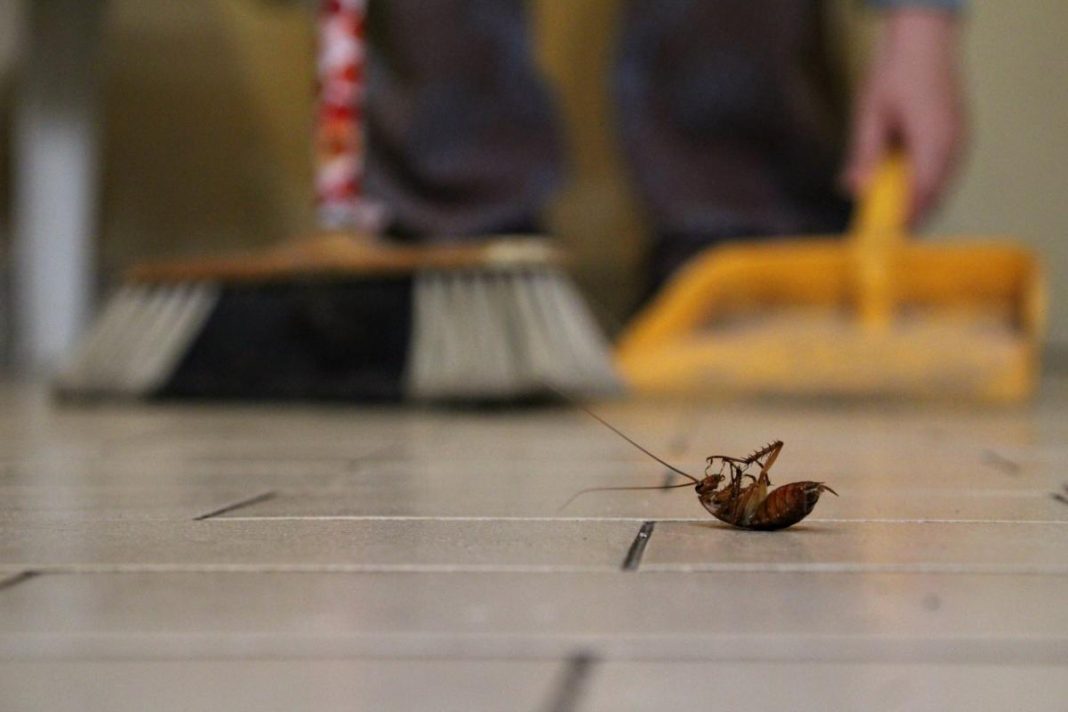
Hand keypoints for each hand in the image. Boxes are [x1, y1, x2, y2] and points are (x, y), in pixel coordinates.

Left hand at [843, 9, 965, 225]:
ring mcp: (959, 139)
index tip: (887, 238)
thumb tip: (853, 189)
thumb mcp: (870, 115)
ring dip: (920, 201)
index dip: (906, 218)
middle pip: (936, 194)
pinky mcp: (957, 135)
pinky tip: (905, 189)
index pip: (923, 191)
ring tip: (894, 218)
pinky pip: (943, 170)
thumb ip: (864, 154)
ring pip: (942, 184)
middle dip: (912, 216)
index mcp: (933, 139)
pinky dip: (926, 185)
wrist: (923, 40)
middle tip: (887, 235)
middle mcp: (952, 143)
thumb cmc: (893, 74)